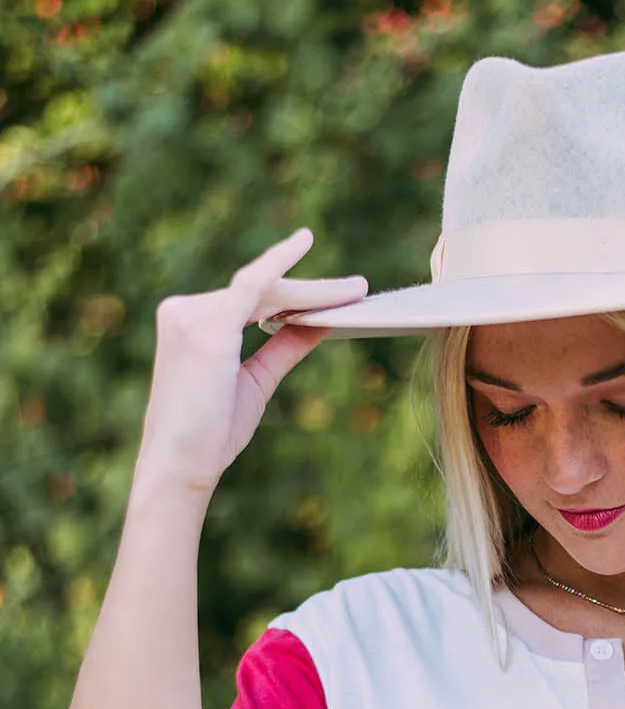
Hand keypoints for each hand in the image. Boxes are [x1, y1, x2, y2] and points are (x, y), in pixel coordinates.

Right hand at [133, 228, 366, 502]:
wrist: (180, 464)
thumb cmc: (211, 433)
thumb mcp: (255, 381)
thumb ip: (285, 347)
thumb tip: (322, 321)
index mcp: (191, 323)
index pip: (250, 300)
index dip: (294, 294)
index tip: (331, 290)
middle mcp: (185, 310)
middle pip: (261, 291)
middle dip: (313, 291)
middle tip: (359, 288)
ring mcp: (192, 314)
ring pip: (265, 290)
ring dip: (313, 292)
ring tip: (356, 291)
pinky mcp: (206, 325)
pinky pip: (252, 286)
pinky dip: (280, 266)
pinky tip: (303, 243)